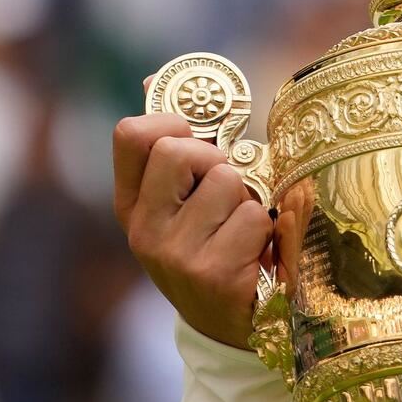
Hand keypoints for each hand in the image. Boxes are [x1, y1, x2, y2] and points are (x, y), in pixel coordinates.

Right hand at [113, 109, 273, 348]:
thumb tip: (155, 78)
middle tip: (229, 192)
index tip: (198, 137)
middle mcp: (143, 229)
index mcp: (132, 203)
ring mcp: (174, 254)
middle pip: (180, 150)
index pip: (132, 134)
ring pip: (227, 181)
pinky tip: (258, 253)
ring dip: (250, 198)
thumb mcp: (188, 197)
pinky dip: (269, 228)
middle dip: (218, 160)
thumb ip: (179, 142)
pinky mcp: (211, 273)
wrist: (234, 322)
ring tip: (245, 228)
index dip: (173, 121)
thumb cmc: (218, 242)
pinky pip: (255, 216)